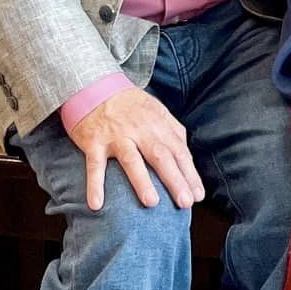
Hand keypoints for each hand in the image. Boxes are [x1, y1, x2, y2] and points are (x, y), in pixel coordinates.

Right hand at [68, 86, 203, 212]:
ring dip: (142, 182)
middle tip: (185, 203)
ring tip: (152, 203)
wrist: (92, 84)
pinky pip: (94, 165)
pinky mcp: (93, 142)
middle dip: (175, 180)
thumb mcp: (155, 109)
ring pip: (132, 160)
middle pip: (161, 156)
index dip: (189, 173)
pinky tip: (96, 204)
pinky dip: (95, 185)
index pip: (178, 151)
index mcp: (157, 123)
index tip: (198, 195)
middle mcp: (139, 130)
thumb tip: (187, 154)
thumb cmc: (128, 103)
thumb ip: (172, 130)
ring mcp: (116, 136)